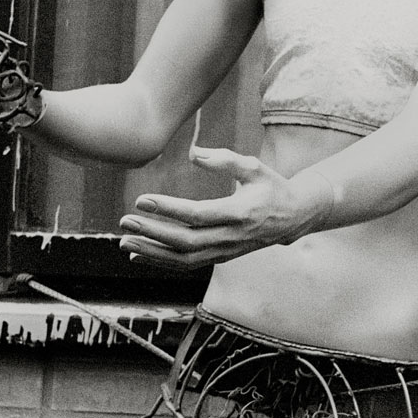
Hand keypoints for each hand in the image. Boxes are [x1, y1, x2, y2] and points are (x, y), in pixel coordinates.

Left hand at [118, 145, 331, 266]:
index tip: (142, 200)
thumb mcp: (253, 167)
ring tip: (125, 243)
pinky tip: (138, 255)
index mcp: (240, 213)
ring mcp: (226, 251)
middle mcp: (231, 237)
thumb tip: (192, 153)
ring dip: (152, 253)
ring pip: (184, 260)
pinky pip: (188, 265)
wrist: (293, 217)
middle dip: (152, 233)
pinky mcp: (220, 258)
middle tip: (126, 222)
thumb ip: (224, 159)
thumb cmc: (271, 187)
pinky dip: (161, 262)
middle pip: (186, 241)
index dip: (168, 209)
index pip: (197, 215)